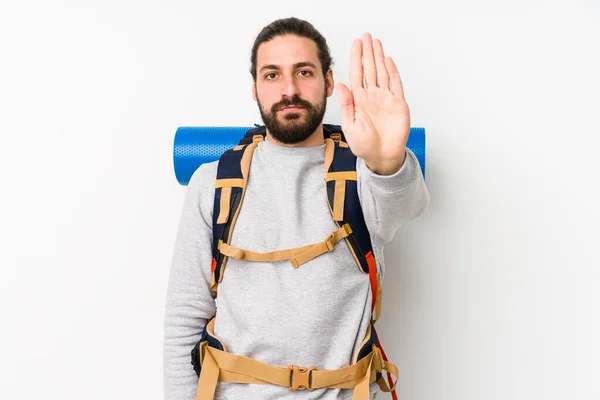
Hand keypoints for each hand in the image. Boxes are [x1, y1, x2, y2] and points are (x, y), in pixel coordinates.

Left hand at [336, 33, 409, 174]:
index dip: (356, 58)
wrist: (381, 156)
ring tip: (376, 42)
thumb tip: (341, 85)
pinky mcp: (398, 104)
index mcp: (359, 100)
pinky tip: (388, 61)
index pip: (357, 74)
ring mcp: (385, 99)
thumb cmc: (364, 144)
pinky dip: (393, 72)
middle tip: (366, 36)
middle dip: (367, 52)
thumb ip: (346, 104)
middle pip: (370, 69)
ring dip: (379, 57)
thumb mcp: (350, 124)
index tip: (356, 44)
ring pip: (382, 73)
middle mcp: (372, 96)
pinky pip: (396, 84)